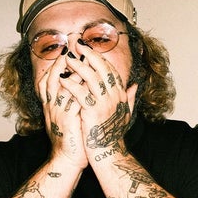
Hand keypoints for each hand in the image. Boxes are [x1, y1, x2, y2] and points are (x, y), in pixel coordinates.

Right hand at [38, 52, 87, 168]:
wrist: (68, 160)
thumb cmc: (74, 138)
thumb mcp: (72, 116)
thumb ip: (76, 100)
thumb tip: (84, 85)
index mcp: (53, 104)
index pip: (50, 79)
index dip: (57, 64)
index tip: (67, 50)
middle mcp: (52, 106)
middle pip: (53, 78)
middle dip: (62, 60)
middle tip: (71, 46)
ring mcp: (58, 113)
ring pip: (61, 87)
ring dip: (71, 72)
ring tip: (79, 57)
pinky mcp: (67, 121)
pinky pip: (72, 101)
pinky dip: (78, 90)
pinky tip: (87, 80)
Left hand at [59, 44, 137, 161]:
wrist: (108, 153)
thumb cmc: (114, 134)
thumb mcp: (126, 113)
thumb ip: (130, 97)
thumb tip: (135, 85)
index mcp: (120, 95)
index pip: (110, 70)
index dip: (99, 58)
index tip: (87, 49)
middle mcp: (114, 96)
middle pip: (102, 69)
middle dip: (88, 54)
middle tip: (76, 44)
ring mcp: (104, 103)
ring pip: (91, 78)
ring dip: (78, 65)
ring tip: (67, 58)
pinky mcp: (92, 112)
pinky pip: (80, 93)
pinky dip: (71, 84)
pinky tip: (62, 78)